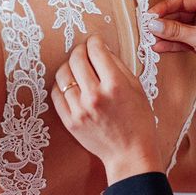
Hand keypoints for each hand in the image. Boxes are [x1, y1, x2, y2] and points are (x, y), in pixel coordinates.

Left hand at [51, 35, 162, 184]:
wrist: (129, 153)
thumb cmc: (138, 121)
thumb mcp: (136, 88)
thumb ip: (119, 66)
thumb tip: (102, 50)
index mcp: (115, 85)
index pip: (96, 51)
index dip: (95, 41)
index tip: (95, 41)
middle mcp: (95, 95)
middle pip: (77, 59)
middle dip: (80, 50)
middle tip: (84, 51)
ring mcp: (80, 109)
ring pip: (63, 74)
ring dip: (69, 66)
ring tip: (76, 67)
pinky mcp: (70, 121)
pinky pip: (57, 94)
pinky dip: (62, 85)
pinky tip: (71, 84)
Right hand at [148, 0, 195, 109]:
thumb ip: (176, 31)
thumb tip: (154, 25)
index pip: (182, 1)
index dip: (164, 8)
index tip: (149, 16)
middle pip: (178, 14)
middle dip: (163, 23)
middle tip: (146, 29)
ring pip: (178, 28)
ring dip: (165, 34)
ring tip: (149, 39)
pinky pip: (181, 40)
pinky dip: (171, 44)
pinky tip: (159, 47)